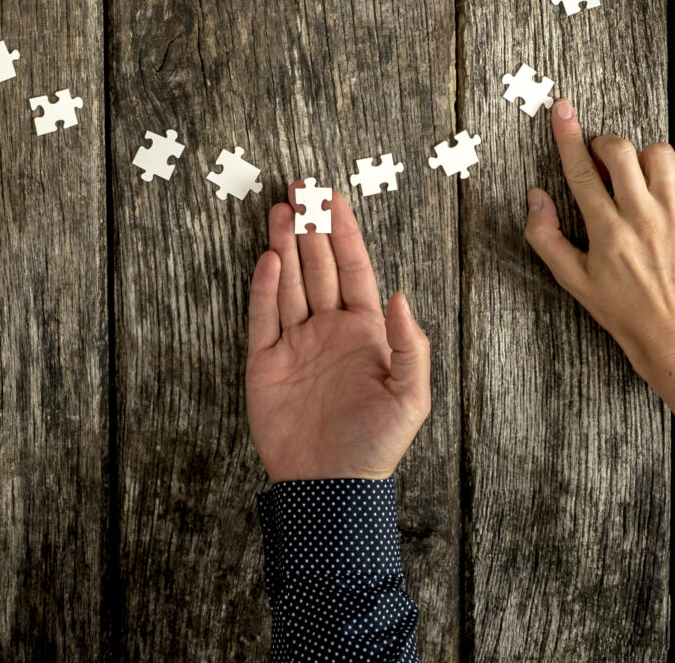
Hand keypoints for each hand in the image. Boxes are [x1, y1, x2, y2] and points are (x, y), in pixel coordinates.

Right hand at [245, 191, 430, 482]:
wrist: (329, 486)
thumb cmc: (375, 445)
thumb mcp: (411, 397)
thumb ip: (411, 346)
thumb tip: (401, 296)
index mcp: (365, 332)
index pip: (353, 270)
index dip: (344, 233)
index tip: (334, 198)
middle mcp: (329, 329)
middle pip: (317, 266)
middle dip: (310, 226)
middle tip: (301, 187)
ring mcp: (295, 343)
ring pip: (289, 282)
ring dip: (285, 245)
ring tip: (280, 210)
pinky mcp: (265, 362)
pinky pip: (263, 316)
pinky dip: (264, 287)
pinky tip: (268, 259)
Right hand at [523, 100, 674, 386]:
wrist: (671, 330)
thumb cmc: (617, 305)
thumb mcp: (571, 278)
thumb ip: (546, 236)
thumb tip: (535, 195)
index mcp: (608, 233)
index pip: (582, 171)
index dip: (568, 136)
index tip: (562, 109)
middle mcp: (643, 219)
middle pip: (621, 152)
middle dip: (604, 145)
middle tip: (601, 162)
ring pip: (658, 154)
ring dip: (640, 158)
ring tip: (634, 179)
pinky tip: (663, 187)